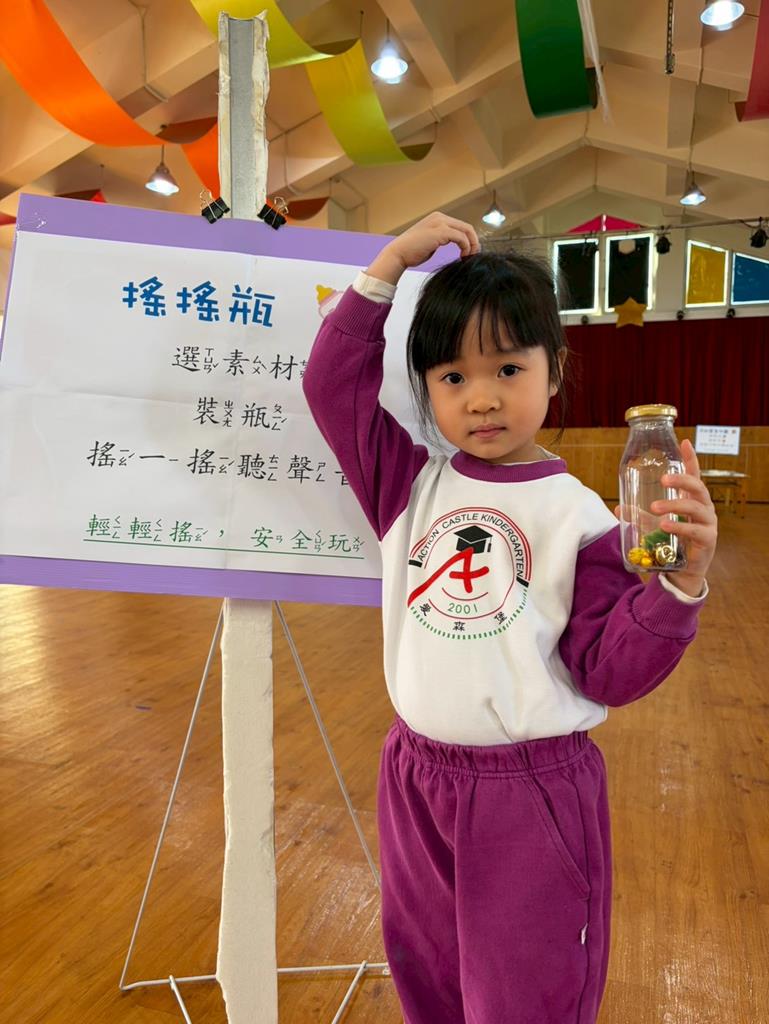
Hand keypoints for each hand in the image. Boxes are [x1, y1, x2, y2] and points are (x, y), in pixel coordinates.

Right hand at [366, 211, 480, 283]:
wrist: (398, 254)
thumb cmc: (411, 253)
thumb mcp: (430, 243)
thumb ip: (441, 240)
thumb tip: (455, 245)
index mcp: (437, 219)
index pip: (460, 226)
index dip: (469, 240)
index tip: (469, 253)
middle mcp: (439, 217)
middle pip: (466, 227)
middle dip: (474, 242)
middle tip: (474, 256)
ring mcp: (440, 223)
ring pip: (467, 230)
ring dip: (472, 245)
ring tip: (469, 258)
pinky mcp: (440, 231)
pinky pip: (461, 237)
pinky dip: (466, 247)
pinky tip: (463, 256)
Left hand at [614, 438, 717, 588]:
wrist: (682, 572)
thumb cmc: (672, 543)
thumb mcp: (653, 526)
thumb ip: (640, 516)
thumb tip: (619, 507)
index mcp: (692, 500)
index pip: (694, 475)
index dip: (691, 459)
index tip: (684, 442)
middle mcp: (703, 508)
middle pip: (697, 487)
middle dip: (681, 480)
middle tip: (663, 479)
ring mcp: (707, 524)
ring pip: (695, 508)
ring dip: (674, 506)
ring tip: (654, 508)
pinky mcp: (707, 541)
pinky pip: (695, 531)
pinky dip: (679, 528)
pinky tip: (665, 526)